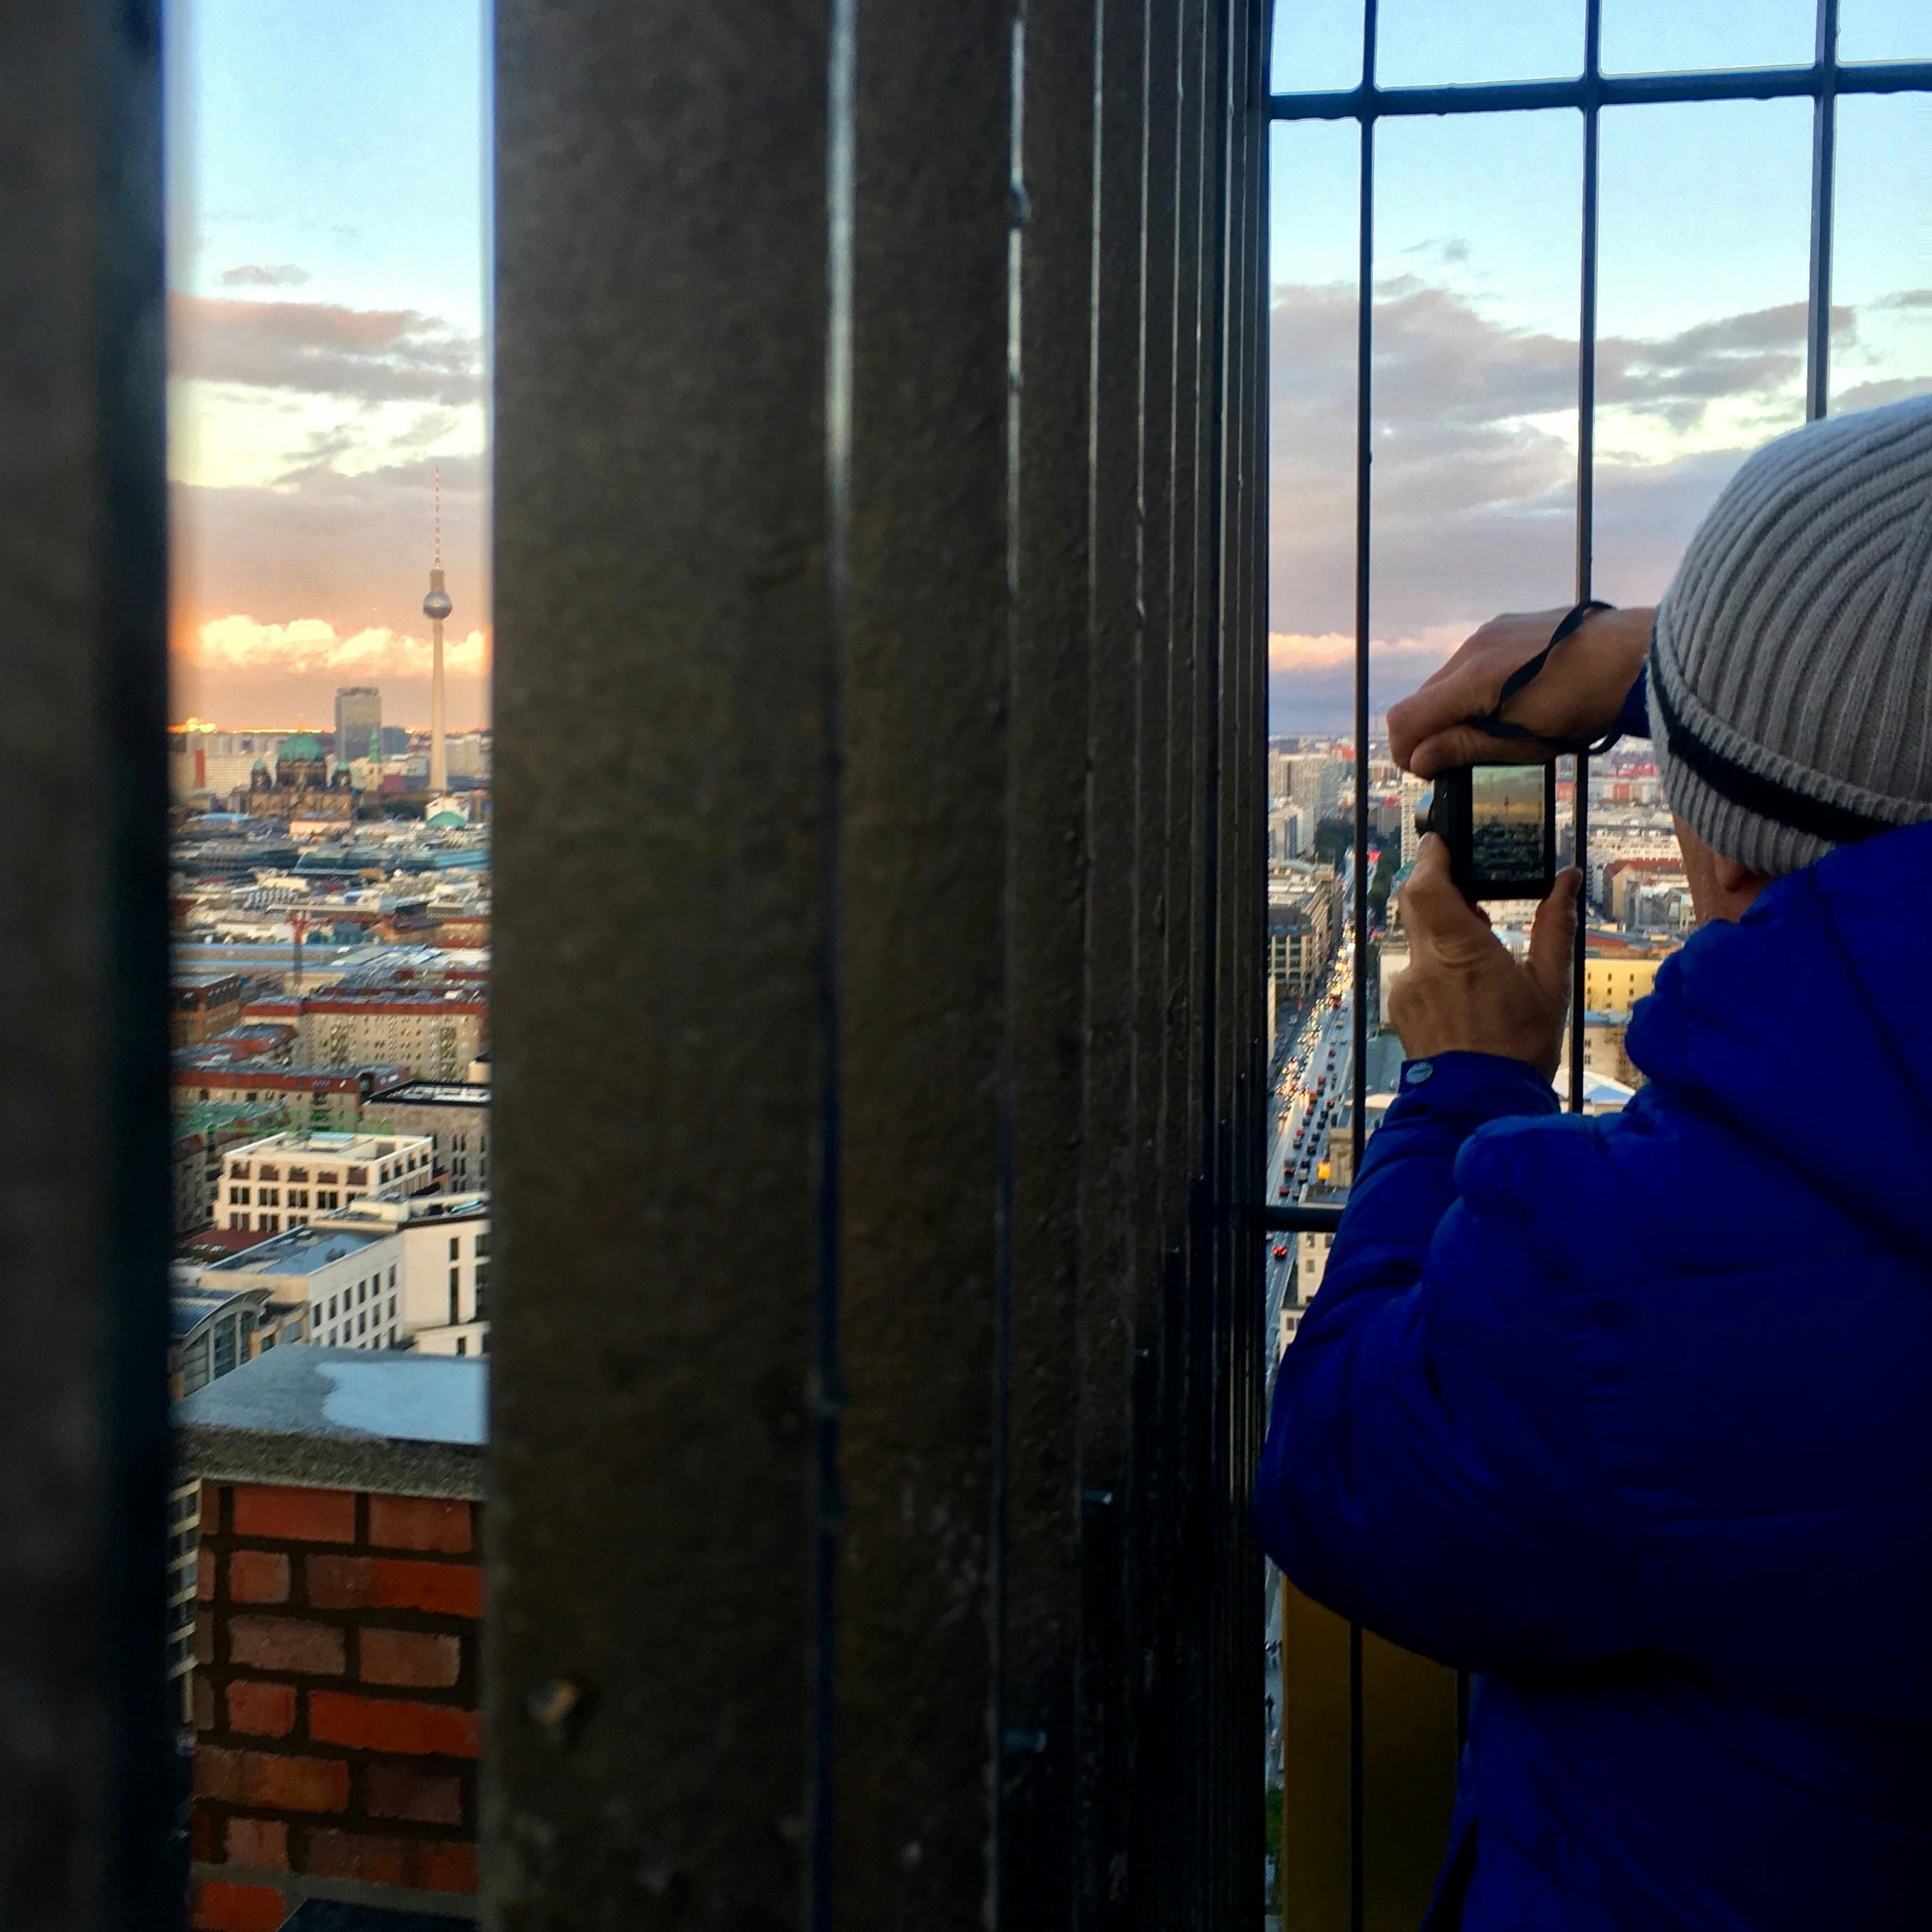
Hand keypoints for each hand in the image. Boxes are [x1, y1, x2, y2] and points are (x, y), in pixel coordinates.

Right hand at [1387, 605, 1652, 777]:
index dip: (1406, 751)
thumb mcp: (1523, 741)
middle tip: (1460, 757)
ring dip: (1453, 708)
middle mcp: (1472, 649)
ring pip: (1446, 679)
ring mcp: (1488, 632)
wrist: (1637, 654)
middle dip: (1430, 731)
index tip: (1428, 772)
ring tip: (1492, 728)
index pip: (1405, 718)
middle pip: (1422, 698)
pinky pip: (1471, 660)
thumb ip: (1465, 747)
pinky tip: (1509, 698)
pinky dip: (1474, 686)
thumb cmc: (1586, 704)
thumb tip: (1418, 761)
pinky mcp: (1506, 624)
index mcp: (1473, 680)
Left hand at [1387, 836, 1581, 1080]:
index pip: (1424, 885)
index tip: (1442, 841)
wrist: (1479, 1107)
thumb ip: (1556, 926)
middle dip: (1440, 890)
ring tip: (1480, 949)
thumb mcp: (1550, 986)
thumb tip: (1568, 880)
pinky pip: (1415, 971)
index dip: (1429, 857)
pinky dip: (1437, 967)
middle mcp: (1424, 964)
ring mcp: (1407, 987)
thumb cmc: (1519, 1048)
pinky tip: (1465, 990)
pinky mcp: (1400, 1009)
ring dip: (1443, 934)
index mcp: (1460, 950)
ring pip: (1418, 939)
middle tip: (1470, 887)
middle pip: (1415, 904)